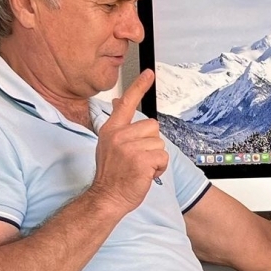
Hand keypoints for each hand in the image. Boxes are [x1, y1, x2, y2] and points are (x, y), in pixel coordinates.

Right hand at [91, 70, 167, 213]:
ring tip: (140, 167)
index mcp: (111, 130)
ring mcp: (129, 147)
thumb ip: (117, 125)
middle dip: (151, 143)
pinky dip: (159, 168)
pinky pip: (163, 157)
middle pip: (153, 126)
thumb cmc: (111, 175)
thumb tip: (118, 103)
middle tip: (137, 158)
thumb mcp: (108, 145)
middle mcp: (119, 135)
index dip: (139, 86)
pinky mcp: (141, 159)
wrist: (107, 197)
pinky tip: (146, 174)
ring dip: (155, 157)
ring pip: (159, 143)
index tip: (149, 73)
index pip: (126, 103)